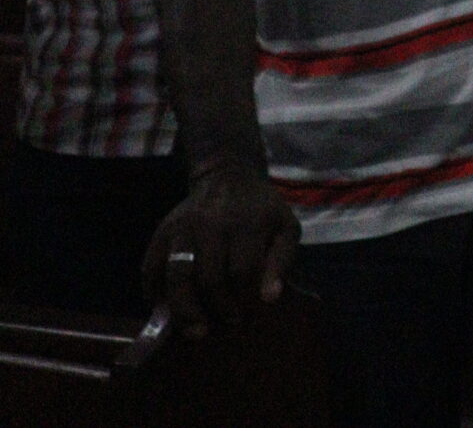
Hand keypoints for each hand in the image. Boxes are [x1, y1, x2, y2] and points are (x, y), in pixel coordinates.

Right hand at [144, 162, 297, 337]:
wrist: (227, 177)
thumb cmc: (261, 210)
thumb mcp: (285, 227)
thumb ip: (282, 260)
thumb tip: (270, 297)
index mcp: (246, 223)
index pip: (242, 270)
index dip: (244, 299)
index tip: (246, 318)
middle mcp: (210, 224)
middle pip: (208, 277)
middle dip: (217, 308)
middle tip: (224, 325)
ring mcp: (181, 228)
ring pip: (176, 276)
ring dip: (184, 309)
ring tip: (195, 330)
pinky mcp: (161, 233)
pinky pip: (151, 269)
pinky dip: (155, 294)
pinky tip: (167, 312)